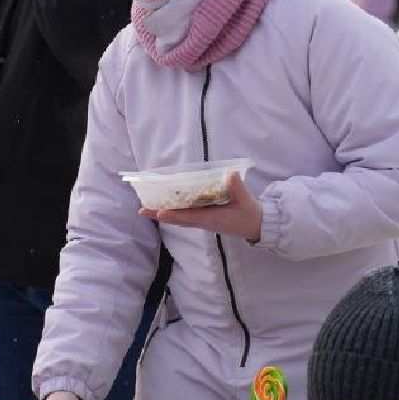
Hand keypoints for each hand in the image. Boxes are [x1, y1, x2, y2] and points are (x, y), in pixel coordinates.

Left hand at [140, 173, 262, 242]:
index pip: (189, 217)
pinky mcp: (206, 219)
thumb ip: (237, 187)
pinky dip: (174, 212)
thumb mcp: (245, 199)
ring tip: (147, 209)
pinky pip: (186, 216)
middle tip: (142, 211)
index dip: (174, 215)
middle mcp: (204, 222)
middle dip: (160, 215)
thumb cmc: (250, 213)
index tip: (159, 213)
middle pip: (178, 219)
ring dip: (164, 214)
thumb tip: (230, 174)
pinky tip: (166, 207)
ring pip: (180, 218)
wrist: (257, 225)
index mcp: (212, 219)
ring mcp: (204, 222)